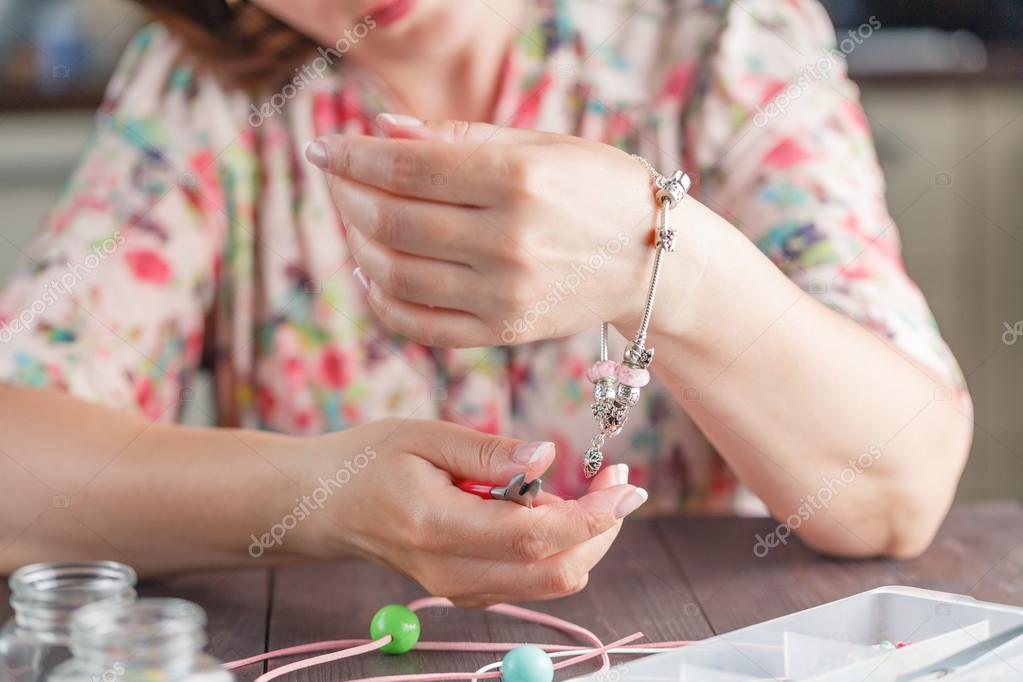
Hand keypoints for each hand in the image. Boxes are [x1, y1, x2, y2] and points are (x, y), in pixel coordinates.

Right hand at [296, 418, 646, 606]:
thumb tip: (549, 457)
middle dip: (601, 529)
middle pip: (556, 572)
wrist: (324, 507)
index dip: (593, 516)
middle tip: (616, 480)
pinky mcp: (466, 592)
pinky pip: (531, 581)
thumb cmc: (368, 461)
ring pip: (551, 582)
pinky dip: (558, 547)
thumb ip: (490, 450)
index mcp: (437, 527)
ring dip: (585, 538)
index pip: (535, 537)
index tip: (628, 486)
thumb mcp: (425, 436)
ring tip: (583, 488)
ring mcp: (459, 590)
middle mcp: (452, 572)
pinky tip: (546, 507)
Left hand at [305, 115, 660, 347]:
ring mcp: (505, 295)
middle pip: (391, 220)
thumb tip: (381, 128)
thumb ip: (456, 136)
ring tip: (355, 220)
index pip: (405, 169)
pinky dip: (381, 299)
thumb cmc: (595, 187)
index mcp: (518, 180)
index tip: (325, 146)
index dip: (352, 156)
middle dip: (347, 194)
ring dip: (358, 243)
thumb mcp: (538, 144)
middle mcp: (509, 241)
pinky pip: (419, 324)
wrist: (653, 260)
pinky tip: (372, 271)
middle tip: (336, 177)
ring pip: (395, 274)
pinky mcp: (503, 332)